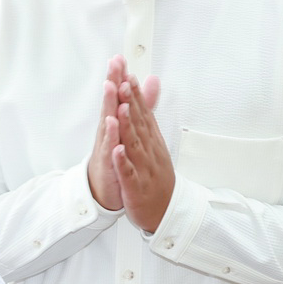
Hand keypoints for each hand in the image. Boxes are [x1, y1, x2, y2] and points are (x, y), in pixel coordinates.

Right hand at [86, 58, 125, 212]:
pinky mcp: (107, 166)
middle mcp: (108, 131)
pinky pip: (109, 155)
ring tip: (111, 89)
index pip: (117, 95)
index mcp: (115, 121)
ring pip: (108, 125)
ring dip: (109, 107)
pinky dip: (112, 145)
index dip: (119, 77)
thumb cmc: (114, 155)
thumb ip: (140, 103)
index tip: (120, 57)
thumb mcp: (127, 127)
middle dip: (112, 83)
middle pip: (110, 103)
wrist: (104, 187)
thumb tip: (145, 82)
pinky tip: (114, 135)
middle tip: (113, 64)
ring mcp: (106, 147)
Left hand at [113, 71, 172, 232]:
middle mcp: (148, 150)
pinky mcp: (135, 186)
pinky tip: (117, 150)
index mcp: (150, 140)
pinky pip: (128, 173)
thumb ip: (149, 111)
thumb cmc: (156, 174)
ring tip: (121, 108)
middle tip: (123, 81)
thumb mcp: (155, 141)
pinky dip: (123, 161)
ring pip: (134, 144)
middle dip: (130, 102)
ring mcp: (142, 168)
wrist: (165, 210)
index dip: (134, 93)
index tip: (127, 73)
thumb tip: (152, 85)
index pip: (142, 112)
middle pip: (138, 123)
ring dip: (127, 126)